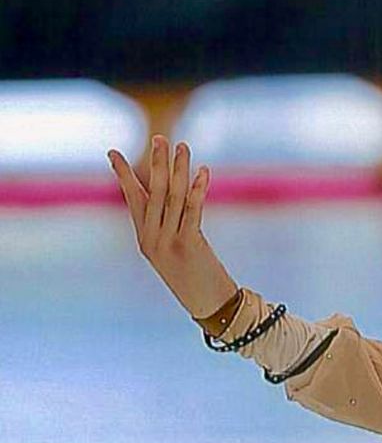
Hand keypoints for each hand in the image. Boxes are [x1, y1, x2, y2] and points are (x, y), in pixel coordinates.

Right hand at [107, 135, 238, 320]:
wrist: (207, 305)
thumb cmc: (193, 277)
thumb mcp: (173, 250)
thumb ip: (168, 225)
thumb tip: (172, 196)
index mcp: (144, 237)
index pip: (132, 199)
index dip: (123, 174)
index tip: (113, 152)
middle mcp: (152, 238)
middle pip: (153, 193)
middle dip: (156, 163)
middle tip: (161, 138)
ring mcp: (168, 242)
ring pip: (173, 198)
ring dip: (179, 169)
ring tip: (183, 147)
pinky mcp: (189, 245)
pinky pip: (192, 211)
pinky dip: (198, 189)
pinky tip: (203, 172)